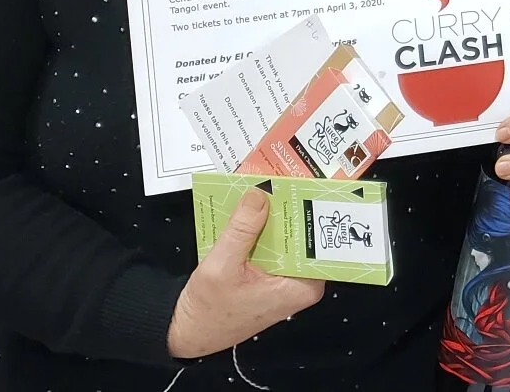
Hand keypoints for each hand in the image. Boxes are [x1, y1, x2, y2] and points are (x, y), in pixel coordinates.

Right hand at [167, 189, 323, 358]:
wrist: (189, 333)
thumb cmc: (207, 311)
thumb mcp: (221, 267)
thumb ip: (241, 231)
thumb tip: (260, 196)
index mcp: (302, 285)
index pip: (320, 242)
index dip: (315, 212)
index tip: (308, 185)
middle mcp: (301, 282)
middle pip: (303, 236)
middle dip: (291, 208)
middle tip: (283, 178)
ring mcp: (286, 278)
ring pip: (285, 238)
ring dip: (273, 216)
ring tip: (267, 187)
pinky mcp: (271, 274)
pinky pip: (272, 245)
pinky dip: (261, 230)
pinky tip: (251, 210)